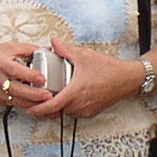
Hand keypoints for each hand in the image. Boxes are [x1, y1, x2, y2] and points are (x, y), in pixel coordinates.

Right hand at [0, 42, 53, 110]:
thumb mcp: (8, 47)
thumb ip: (27, 49)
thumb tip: (45, 49)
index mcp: (0, 63)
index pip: (16, 71)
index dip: (30, 75)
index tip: (42, 78)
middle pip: (17, 89)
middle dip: (34, 94)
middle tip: (48, 95)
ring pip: (15, 100)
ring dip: (32, 103)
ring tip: (45, 102)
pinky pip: (12, 104)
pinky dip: (24, 105)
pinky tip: (35, 103)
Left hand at [24, 40, 140, 120]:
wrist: (127, 79)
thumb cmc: (108, 68)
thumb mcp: (84, 55)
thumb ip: (65, 50)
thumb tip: (52, 43)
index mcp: (76, 91)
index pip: (52, 105)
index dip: (38, 109)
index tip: (29, 109)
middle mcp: (80, 104)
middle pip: (56, 110)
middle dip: (46, 106)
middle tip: (38, 99)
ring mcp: (86, 110)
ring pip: (65, 112)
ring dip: (58, 107)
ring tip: (54, 95)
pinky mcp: (91, 113)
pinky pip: (75, 113)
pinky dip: (69, 107)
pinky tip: (69, 97)